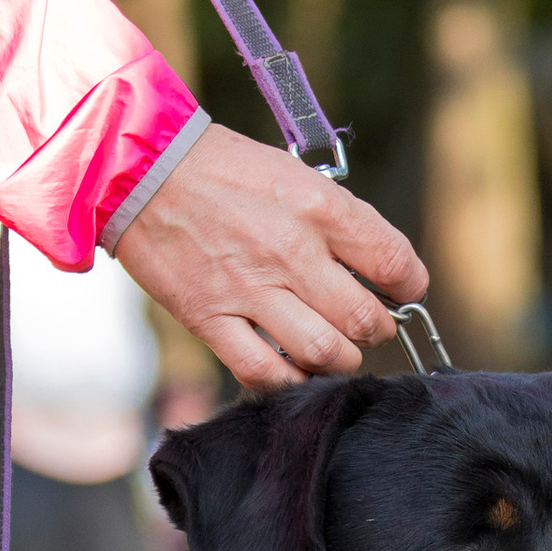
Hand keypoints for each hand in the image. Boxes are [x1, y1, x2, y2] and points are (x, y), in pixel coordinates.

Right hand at [112, 124, 428, 392]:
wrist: (140, 170)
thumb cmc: (222, 170)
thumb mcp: (293, 175)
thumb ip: (335, 221)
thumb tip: (375, 267)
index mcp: (320, 208)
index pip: (396, 263)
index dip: (410, 285)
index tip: (403, 290)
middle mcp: (292, 252)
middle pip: (365, 320)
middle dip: (376, 330)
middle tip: (366, 325)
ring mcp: (250, 290)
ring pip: (324, 353)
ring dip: (339, 360)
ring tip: (333, 349)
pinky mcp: (210, 318)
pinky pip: (265, 372)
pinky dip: (288, 380)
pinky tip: (292, 369)